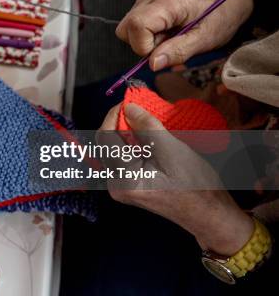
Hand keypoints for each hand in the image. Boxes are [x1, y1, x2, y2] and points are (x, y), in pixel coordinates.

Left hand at [99, 103, 253, 255]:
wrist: (208, 213)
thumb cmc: (197, 186)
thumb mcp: (173, 150)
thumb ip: (148, 128)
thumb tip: (128, 107)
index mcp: (124, 180)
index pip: (105, 138)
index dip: (114, 115)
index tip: (129, 101)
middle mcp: (116, 185)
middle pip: (108, 143)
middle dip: (122, 123)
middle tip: (141, 108)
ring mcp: (121, 186)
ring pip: (116, 148)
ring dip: (129, 132)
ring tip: (148, 122)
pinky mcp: (129, 184)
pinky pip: (124, 156)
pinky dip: (134, 143)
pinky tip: (150, 139)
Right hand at [116, 0, 253, 70]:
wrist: (225, 1)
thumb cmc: (218, 19)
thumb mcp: (205, 40)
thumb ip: (178, 52)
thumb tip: (152, 64)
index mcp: (170, 2)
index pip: (137, 25)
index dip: (145, 46)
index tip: (164, 51)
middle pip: (125, 29)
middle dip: (142, 45)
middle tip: (168, 44)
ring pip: (126, 30)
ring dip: (145, 41)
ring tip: (170, 37)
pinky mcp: (143, 2)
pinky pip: (132, 26)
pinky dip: (146, 35)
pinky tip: (165, 31)